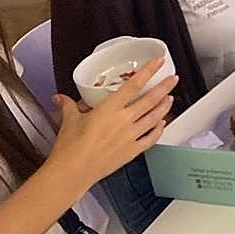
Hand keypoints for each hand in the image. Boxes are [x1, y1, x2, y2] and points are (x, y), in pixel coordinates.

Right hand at [47, 58, 177, 191]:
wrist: (72, 172)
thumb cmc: (70, 148)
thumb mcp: (68, 121)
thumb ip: (68, 106)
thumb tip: (61, 98)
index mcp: (109, 109)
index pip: (134, 85)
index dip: (149, 71)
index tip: (158, 62)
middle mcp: (124, 121)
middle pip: (150, 100)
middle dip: (164, 88)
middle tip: (173, 79)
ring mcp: (130, 136)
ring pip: (154, 118)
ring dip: (164, 107)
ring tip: (170, 99)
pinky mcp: (132, 151)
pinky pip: (151, 139)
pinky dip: (158, 130)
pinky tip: (162, 125)